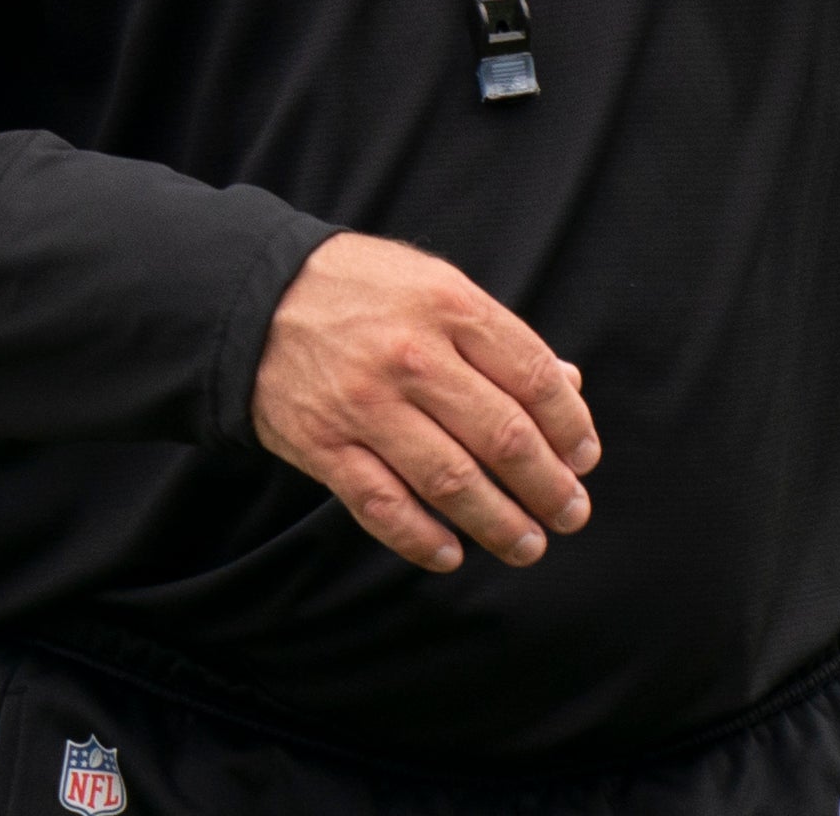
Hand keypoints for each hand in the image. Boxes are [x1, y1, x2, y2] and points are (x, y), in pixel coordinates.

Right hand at [251, 231, 598, 573]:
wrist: (254, 295)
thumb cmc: (362, 289)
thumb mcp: (436, 285)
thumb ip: (501, 338)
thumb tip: (569, 386)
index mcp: (450, 307)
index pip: (532, 377)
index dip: (570, 425)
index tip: (585, 458)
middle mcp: (412, 356)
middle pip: (501, 435)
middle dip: (547, 485)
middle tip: (571, 513)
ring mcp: (365, 405)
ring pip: (450, 479)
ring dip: (498, 522)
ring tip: (528, 544)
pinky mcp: (322, 445)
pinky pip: (381, 504)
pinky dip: (420, 538)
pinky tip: (452, 555)